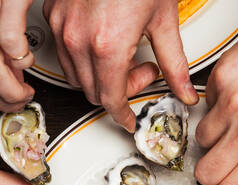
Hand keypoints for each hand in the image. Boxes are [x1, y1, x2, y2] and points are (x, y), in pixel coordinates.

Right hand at [43, 0, 198, 130]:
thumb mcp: (164, 20)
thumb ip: (174, 64)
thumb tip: (184, 90)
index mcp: (108, 44)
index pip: (110, 99)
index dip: (123, 115)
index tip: (130, 118)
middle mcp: (79, 38)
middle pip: (93, 91)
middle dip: (118, 91)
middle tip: (141, 71)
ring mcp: (62, 25)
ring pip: (76, 75)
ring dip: (100, 75)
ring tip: (123, 54)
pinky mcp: (53, 13)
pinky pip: (63, 52)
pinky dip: (82, 57)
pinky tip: (103, 42)